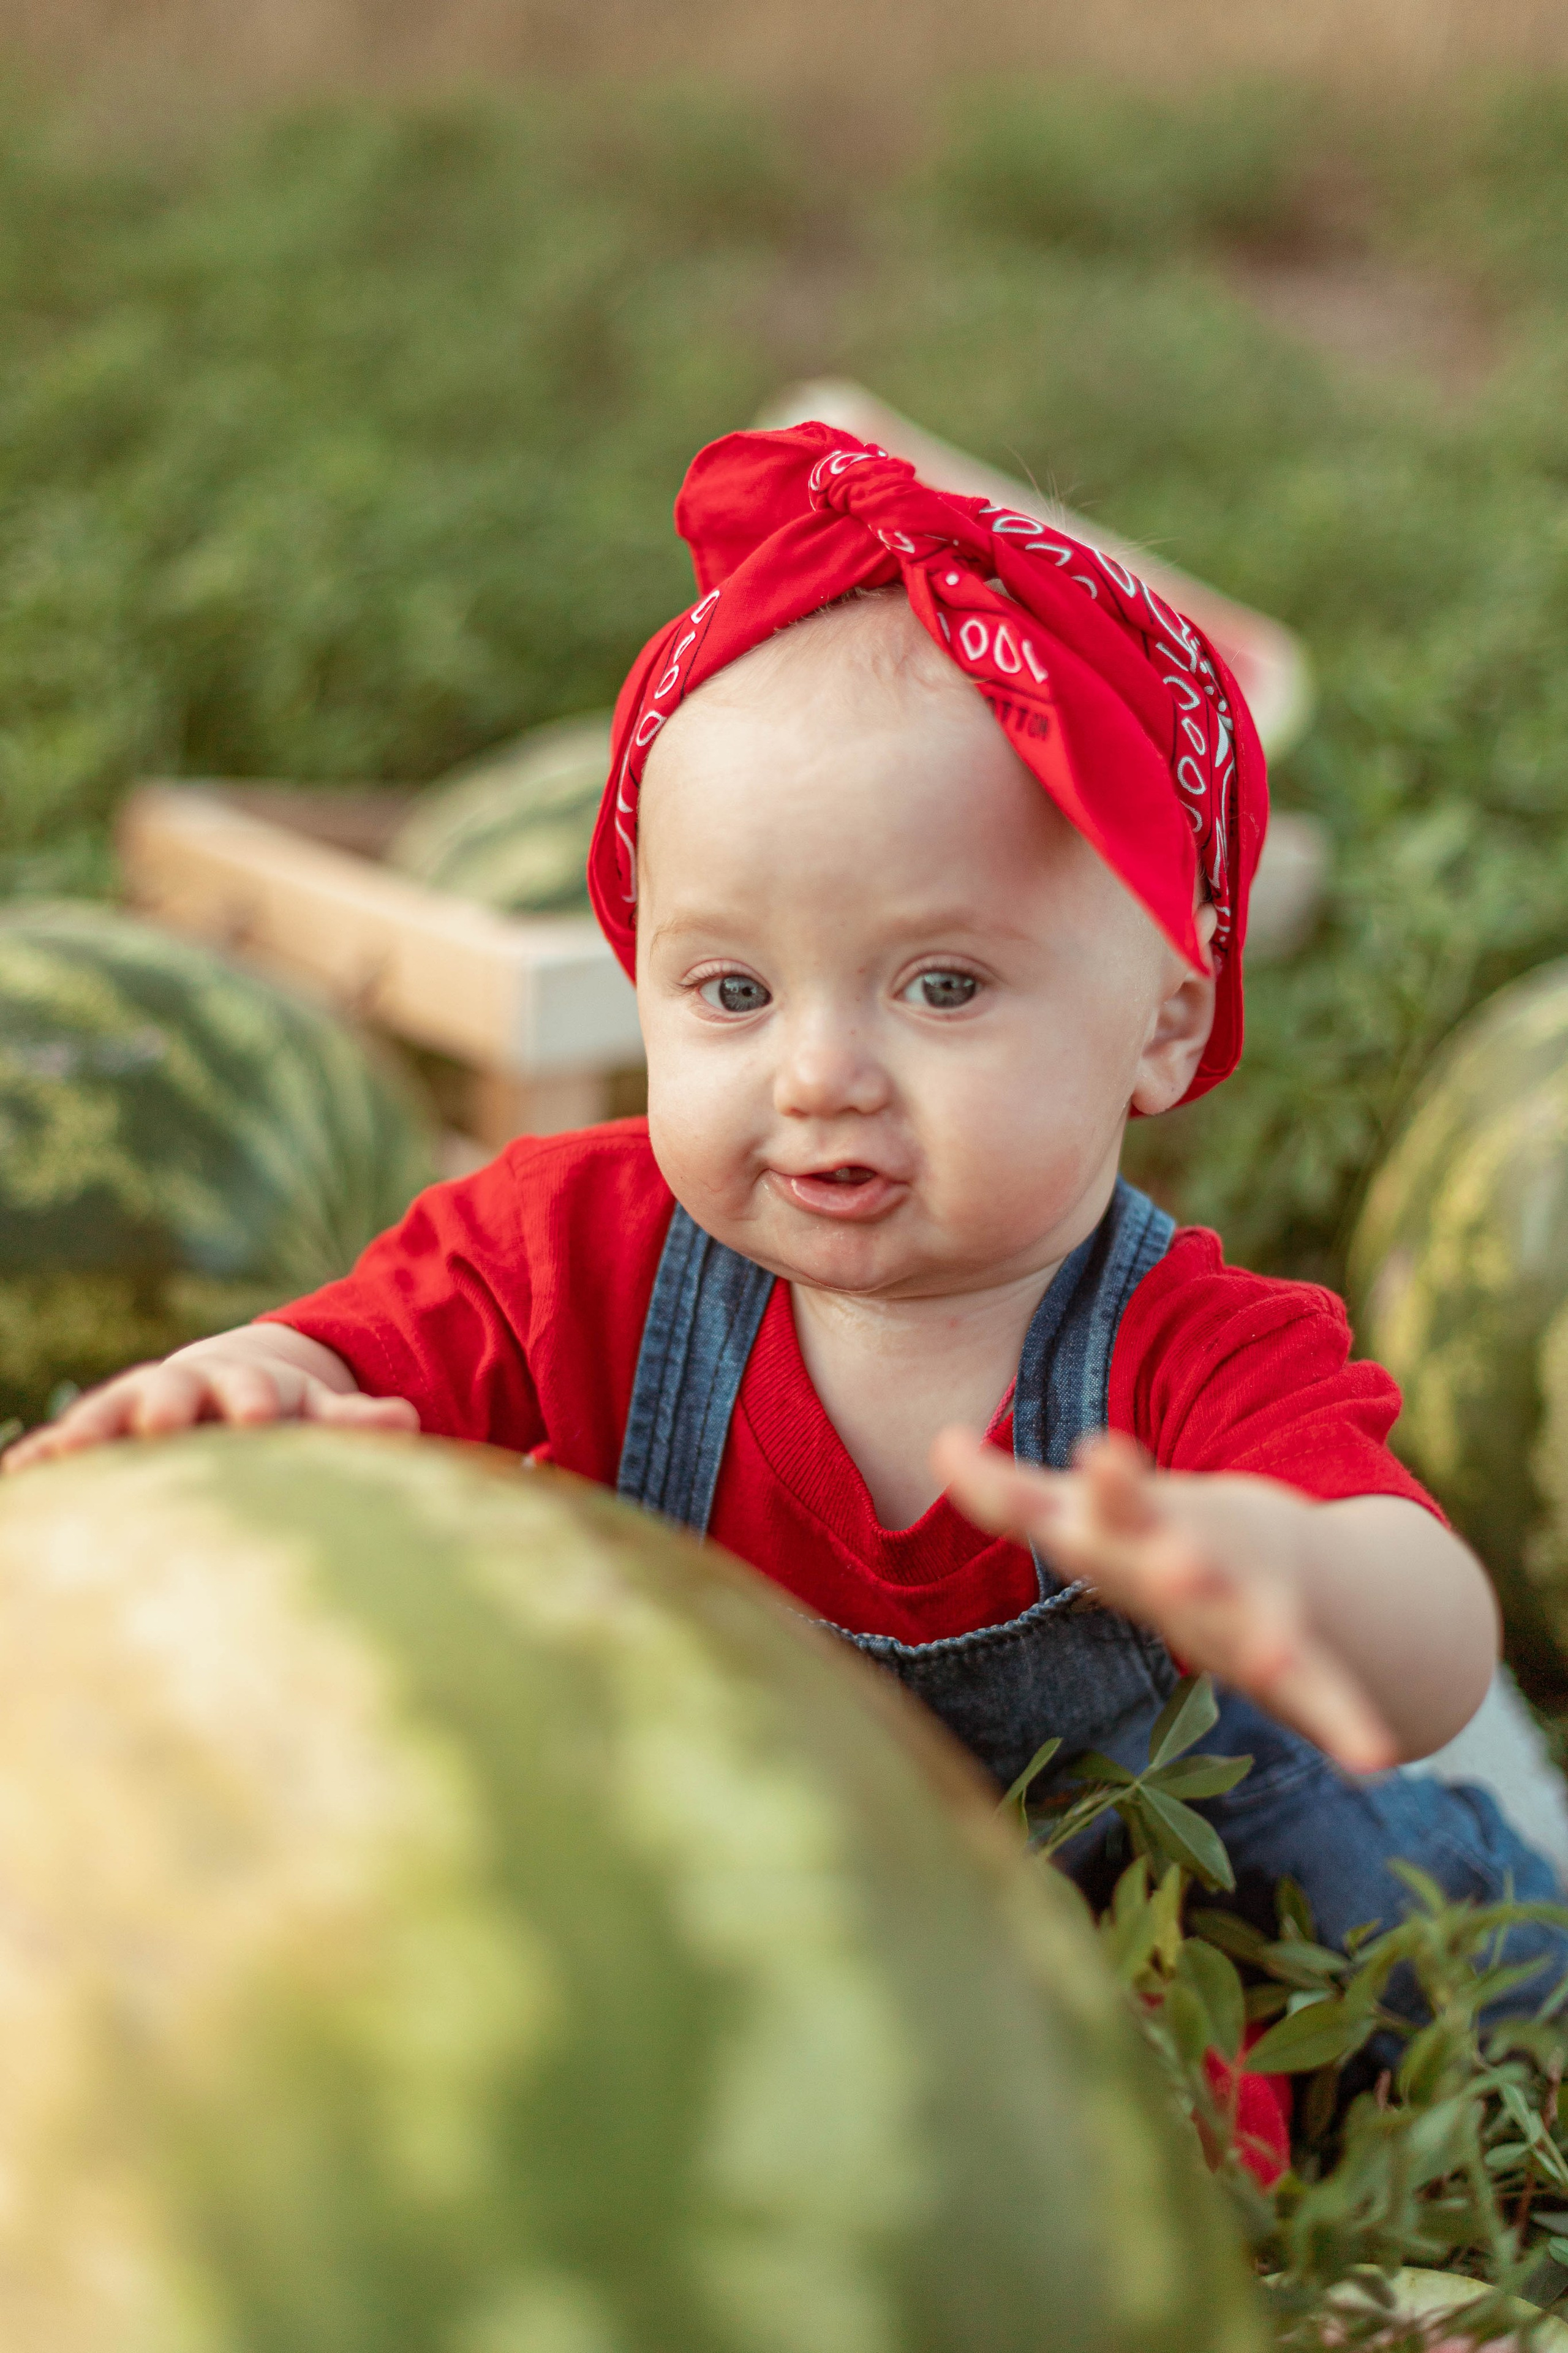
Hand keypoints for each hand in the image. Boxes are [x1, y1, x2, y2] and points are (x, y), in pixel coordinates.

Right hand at [1, 1330, 417, 1472]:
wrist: (220, 1392)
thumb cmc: (278, 1413)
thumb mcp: (316, 1413)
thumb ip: (355, 1421)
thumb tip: (404, 1419)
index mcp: (243, 1387)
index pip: (252, 1391)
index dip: (255, 1402)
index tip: (261, 1416)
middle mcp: (181, 1392)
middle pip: (173, 1394)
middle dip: (168, 1407)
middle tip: (163, 1424)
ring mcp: (131, 1412)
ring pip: (106, 1417)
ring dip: (88, 1434)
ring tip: (66, 1455)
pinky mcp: (95, 1439)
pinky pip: (59, 1448)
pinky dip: (38, 1459)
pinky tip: (16, 1479)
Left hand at [932, 1425, 1396, 1774]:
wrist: (1290, 1557)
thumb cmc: (1157, 1535)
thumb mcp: (1083, 1516)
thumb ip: (1009, 1493)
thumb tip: (939, 1444)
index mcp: (1142, 1527)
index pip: (1114, 1503)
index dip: (1108, 1485)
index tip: (1101, 1454)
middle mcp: (1201, 1562)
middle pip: (1190, 1561)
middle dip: (1184, 1561)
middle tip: (1178, 1558)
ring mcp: (1254, 1609)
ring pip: (1263, 1625)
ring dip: (1270, 1640)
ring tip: (1277, 1655)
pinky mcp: (1298, 1662)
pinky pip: (1325, 1696)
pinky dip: (1350, 1723)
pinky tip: (1375, 1762)